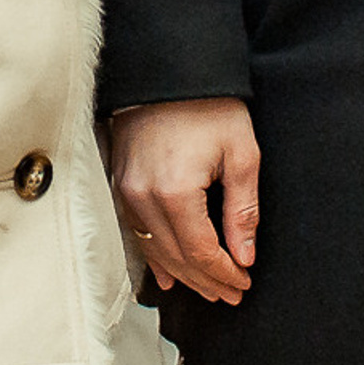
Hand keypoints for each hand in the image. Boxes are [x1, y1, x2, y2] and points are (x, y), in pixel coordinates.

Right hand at [111, 97, 259, 303]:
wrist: (168, 71)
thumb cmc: (208, 106)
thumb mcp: (241, 153)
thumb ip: (242, 210)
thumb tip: (245, 256)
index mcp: (175, 191)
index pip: (201, 252)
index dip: (224, 273)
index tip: (244, 283)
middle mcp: (143, 196)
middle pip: (176, 257)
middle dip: (207, 281)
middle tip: (231, 294)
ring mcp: (125, 191)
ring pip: (154, 250)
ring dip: (183, 274)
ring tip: (208, 289)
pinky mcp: (119, 183)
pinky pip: (135, 232)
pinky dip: (154, 256)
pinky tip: (168, 274)